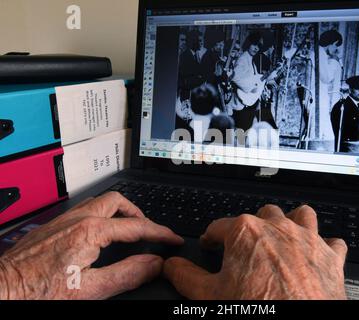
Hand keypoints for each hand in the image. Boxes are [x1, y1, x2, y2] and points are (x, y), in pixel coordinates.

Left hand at [0, 192, 183, 299]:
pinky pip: (84, 209)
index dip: (159, 233)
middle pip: (118, 201)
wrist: (2, 289)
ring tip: (127, 229)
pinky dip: (101, 216)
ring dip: (119, 212)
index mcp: (91, 231)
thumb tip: (154, 264)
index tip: (172, 239)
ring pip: (100, 202)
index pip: (136, 226)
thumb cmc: (38, 293)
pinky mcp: (54, 225)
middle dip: (138, 213)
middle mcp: (78, 219)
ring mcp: (64, 219)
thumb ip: (127, 274)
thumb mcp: (90, 290)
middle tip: (148, 230)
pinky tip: (99, 234)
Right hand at [164, 205, 346, 299]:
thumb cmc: (260, 307)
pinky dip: (325, 246)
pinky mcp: (331, 256)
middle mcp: (278, 228)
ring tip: (284, 236)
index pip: (220, 226)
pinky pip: (332, 241)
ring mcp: (307, 239)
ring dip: (292, 223)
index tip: (211, 243)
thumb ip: (186, 276)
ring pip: (301, 216)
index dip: (212, 236)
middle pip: (261, 215)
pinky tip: (318, 254)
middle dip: (252, 227)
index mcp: (246, 232)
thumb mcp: (210, 296)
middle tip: (246, 245)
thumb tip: (173, 266)